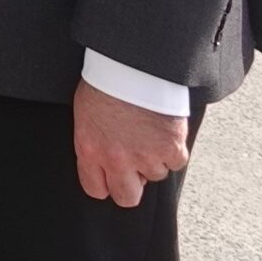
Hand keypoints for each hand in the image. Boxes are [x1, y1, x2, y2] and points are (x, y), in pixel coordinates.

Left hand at [73, 79, 189, 206]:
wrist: (131, 63)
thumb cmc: (106, 80)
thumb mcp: (86, 113)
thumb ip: (94, 142)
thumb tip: (104, 161)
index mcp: (89, 149)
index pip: (95, 188)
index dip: (105, 182)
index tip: (111, 175)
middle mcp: (116, 159)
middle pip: (127, 197)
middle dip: (131, 185)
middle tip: (135, 163)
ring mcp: (145, 156)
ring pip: (155, 174)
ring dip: (154, 158)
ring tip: (147, 130)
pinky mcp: (170, 149)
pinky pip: (176, 161)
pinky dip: (173, 147)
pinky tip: (163, 127)